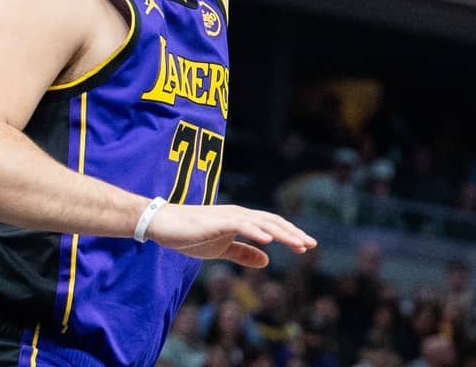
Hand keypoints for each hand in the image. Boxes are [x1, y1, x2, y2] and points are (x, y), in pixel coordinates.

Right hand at [145, 202, 315, 267]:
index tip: (306, 246)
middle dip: (293, 233)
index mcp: (242, 220)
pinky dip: (256, 231)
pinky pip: (241, 225)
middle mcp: (240, 214)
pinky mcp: (218, 221)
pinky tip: (268, 239)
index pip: (272, 226)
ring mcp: (229, 216)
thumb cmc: (190, 235)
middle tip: (311, 245)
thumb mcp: (221, 249)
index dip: (290, 235)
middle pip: (273, 222)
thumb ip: (243, 253)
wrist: (164, 225)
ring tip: (298, 243)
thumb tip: (266, 261)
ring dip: (282, 233)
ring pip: (262, 222)